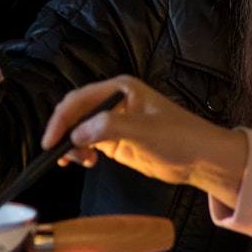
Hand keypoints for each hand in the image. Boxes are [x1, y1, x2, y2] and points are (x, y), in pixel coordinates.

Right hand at [42, 75, 247, 208]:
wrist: (200, 158)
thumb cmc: (181, 137)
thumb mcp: (144, 131)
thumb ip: (109, 128)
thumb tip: (77, 133)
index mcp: (122, 89)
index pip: (80, 99)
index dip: (62, 119)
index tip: (51, 141)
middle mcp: (115, 101)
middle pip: (75, 112)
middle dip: (64, 132)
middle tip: (60, 154)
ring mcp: (115, 121)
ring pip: (78, 129)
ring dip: (72, 145)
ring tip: (82, 161)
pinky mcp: (116, 139)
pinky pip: (88, 142)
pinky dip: (80, 152)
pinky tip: (85, 162)